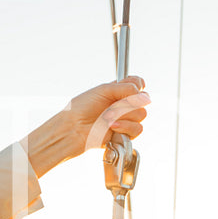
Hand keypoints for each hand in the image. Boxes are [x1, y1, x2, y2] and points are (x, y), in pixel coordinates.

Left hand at [23, 76, 148, 176]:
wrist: (74, 128)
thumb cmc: (82, 108)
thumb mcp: (103, 90)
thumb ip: (125, 88)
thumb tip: (143, 94)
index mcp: (118, 91)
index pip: (138, 84)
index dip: (137, 85)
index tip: (129, 89)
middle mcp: (124, 104)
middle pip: (144, 99)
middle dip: (127, 102)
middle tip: (110, 106)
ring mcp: (125, 119)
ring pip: (141, 114)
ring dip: (123, 114)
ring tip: (107, 117)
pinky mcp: (125, 134)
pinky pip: (137, 128)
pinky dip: (125, 126)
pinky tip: (112, 126)